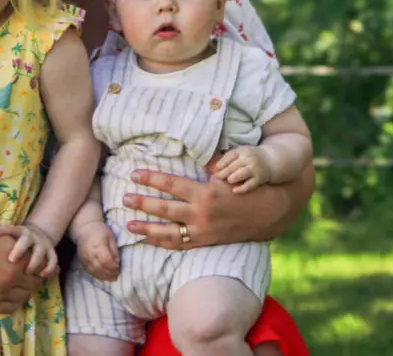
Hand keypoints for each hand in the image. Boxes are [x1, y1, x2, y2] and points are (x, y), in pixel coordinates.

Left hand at [0, 223, 58, 276]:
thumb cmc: (16, 243)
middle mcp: (30, 237)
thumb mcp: (6, 239)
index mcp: (19, 232)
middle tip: (11, 260)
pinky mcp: (50, 252)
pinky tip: (43, 275)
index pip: (11, 229)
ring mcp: (41, 244)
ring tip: (27, 271)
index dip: (2, 231)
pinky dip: (49, 267)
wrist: (38, 236)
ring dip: (34, 261)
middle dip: (19, 249)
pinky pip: (52, 259)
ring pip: (39, 251)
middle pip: (25, 240)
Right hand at [0, 223, 42, 313]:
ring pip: (23, 296)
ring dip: (25, 291)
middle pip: (34, 282)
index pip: (40, 266)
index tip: (44, 266)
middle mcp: (12, 276)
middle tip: (31, 275)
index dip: (42, 265)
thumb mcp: (0, 235)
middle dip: (34, 278)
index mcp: (17, 257)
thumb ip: (16, 244)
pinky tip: (11, 296)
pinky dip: (13, 303)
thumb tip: (28, 247)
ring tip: (21, 285)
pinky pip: (8, 308)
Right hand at [74, 221, 119, 280]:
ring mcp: (84, 259)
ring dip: (104, 276)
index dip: (113, 266)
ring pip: (94, 271)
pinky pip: (90, 272)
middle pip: (100, 267)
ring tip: (112, 277)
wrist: (84, 230)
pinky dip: (98, 276)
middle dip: (110, 272)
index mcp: (97, 245)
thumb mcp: (110, 237)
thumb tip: (117, 262)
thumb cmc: (100, 232)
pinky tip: (104, 276)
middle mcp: (89, 253)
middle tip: (117, 274)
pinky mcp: (82, 262)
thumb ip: (114, 250)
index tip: (118, 266)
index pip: (105, 260)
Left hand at [120, 155, 311, 248]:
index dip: (151, 179)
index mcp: (206, 194)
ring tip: (128, 224)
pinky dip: (162, 243)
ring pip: (168, 233)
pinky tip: (148, 239)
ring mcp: (203, 232)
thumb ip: (208, 163)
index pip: (172, 185)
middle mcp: (201, 215)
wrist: (269, 213)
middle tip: (124, 198)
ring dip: (147, 229)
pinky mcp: (205, 242)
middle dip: (142, 203)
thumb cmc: (246, 187)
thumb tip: (190, 148)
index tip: (135, 174)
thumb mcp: (227, 173)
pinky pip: (180, 245)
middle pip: (165, 209)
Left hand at [212, 146, 272, 193]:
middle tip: (215, 179)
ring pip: (240, 174)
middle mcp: (248, 159)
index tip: (214, 170)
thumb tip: (213, 167)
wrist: (272, 161)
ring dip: (232, 178)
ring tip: (227, 181)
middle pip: (232, 166)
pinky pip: (249, 185)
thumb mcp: (242, 152)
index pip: (229, 156)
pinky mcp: (260, 179)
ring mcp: (254, 169)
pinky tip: (234, 191)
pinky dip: (241, 188)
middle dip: (222, 173)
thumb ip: (230, 158)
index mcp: (242, 151)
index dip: (220, 164)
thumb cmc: (252, 157)